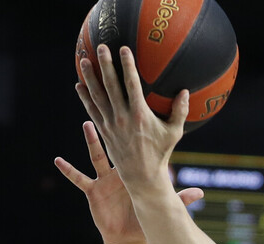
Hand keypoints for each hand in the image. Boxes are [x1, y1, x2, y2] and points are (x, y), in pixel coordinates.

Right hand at [54, 121, 203, 243]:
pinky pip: (79, 179)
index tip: (137, 109)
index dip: (135, 128)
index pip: (135, 144)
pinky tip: (57, 161)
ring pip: (96, 155)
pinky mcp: (93, 191)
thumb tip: (201, 192)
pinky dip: (68, 171)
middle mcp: (118, 170)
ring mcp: (104, 179)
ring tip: (87, 122)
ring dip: (91, 140)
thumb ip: (180, 198)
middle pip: (116, 142)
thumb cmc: (144, 220)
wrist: (128, 238)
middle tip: (115, 106)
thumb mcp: (161, 206)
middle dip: (115, 123)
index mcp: (134, 169)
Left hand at [74, 44, 186, 188]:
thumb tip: (184, 91)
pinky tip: (79, 86)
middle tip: (100, 47)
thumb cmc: (161, 154)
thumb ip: (180, 111)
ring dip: (90, 78)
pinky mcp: (104, 132)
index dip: (127, 65)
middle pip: (110, 86)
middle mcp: (122, 117)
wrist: (142, 177)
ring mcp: (110, 125)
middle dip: (105, 65)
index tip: (123, 49)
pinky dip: (85, 98)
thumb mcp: (174, 133)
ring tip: (84, 61)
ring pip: (97, 97)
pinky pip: (92, 111)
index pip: (131, 84)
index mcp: (139, 114)